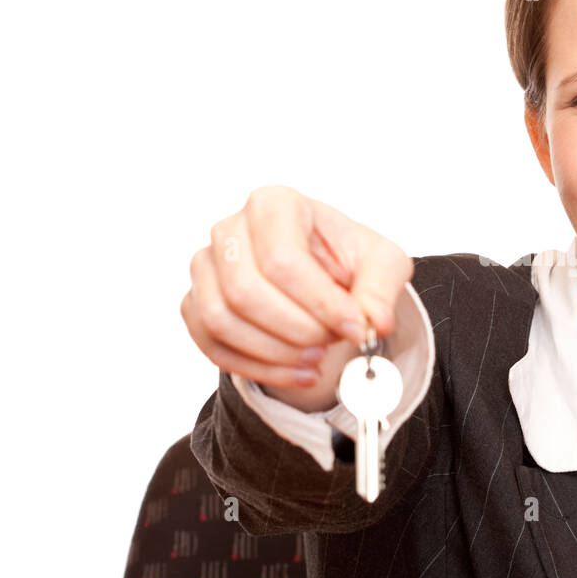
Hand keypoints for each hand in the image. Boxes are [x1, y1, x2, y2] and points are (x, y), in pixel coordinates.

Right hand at [181, 184, 412, 395]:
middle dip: (294, 330)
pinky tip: (297, 372)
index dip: (319, 302)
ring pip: (221, 321)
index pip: (282, 259)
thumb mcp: (381, 264)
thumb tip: (374, 322)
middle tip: (331, 344)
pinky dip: (257, 368)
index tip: (354, 328)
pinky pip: (211, 344)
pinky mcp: (196, 302)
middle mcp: (230, 229)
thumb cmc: (346, 261)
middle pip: (244, 291)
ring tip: (317, 359)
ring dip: (274, 352)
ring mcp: (207, 266)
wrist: (322, 275)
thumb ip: (380, 289)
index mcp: (274, 205)